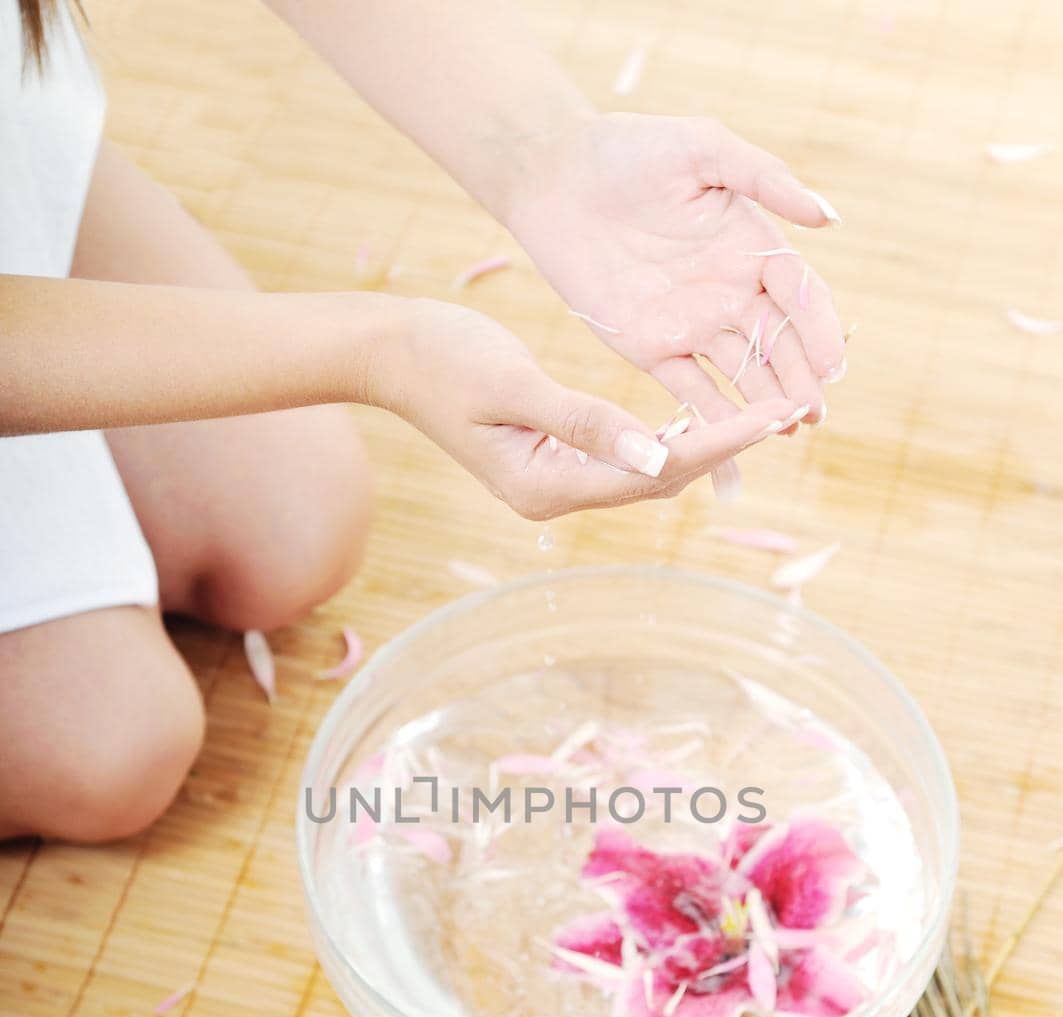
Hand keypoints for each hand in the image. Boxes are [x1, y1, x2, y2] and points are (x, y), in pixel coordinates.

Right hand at [379, 299, 807, 520]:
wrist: (389, 354)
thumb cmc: (443, 358)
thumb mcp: (514, 385)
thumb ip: (585, 421)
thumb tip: (657, 452)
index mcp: (544, 485)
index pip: (651, 471)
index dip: (717, 444)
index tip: (771, 417)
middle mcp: (554, 496)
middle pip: (657, 480)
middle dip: (723, 447)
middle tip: (787, 411)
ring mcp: (553, 482)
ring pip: (645, 471)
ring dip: (702, 445)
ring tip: (762, 415)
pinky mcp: (553, 460)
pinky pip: (625, 457)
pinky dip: (667, 436)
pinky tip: (702, 413)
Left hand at [506, 112, 846, 426]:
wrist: (555, 178)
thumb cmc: (629, 150)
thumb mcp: (703, 147)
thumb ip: (765, 177)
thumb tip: (828, 219)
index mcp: (750, 245)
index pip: (798, 295)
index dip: (817, 329)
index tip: (832, 364)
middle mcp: (729, 290)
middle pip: (776, 344)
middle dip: (801, 381)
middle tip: (817, 415)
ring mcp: (692, 324)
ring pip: (742, 373)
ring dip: (768, 404)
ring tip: (791, 431)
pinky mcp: (652, 348)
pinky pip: (691, 390)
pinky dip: (715, 416)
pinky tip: (736, 440)